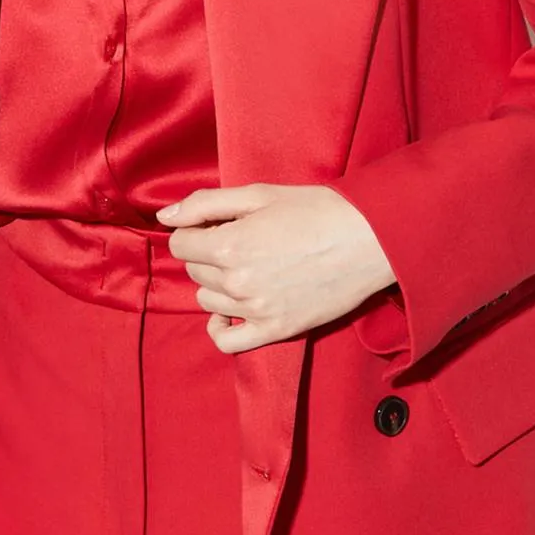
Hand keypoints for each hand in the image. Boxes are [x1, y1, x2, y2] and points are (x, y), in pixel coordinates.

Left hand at [154, 184, 396, 354]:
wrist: (370, 238)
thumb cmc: (317, 209)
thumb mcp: (259, 193)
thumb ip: (206, 203)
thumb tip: (165, 216)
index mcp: (230, 244)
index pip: (181, 244)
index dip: (197, 230)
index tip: (221, 224)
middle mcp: (238, 281)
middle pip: (195, 271)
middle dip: (209, 253)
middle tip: (244, 239)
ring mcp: (256, 309)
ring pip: (207, 300)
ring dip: (218, 283)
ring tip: (249, 265)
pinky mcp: (276, 329)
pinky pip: (226, 341)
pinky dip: (220, 327)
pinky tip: (230, 310)